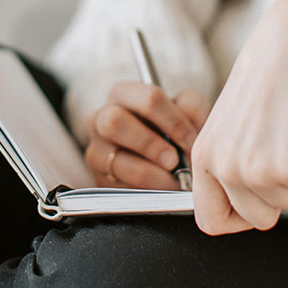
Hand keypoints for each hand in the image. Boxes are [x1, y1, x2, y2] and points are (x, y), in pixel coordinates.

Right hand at [85, 82, 210, 189]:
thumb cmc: (174, 130)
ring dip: (150, 174)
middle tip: (174, 161)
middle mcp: (101, 119)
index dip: (174, 121)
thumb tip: (189, 131)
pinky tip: (159, 192)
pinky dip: (143, 193)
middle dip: (150, 144)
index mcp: (124, 94)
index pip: (149, 98)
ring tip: (172, 182)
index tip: (191, 141)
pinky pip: (117, 188)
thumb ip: (192, 108)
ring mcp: (96, 151)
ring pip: (115, 160)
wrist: (165, 163)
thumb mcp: (187, 111)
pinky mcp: (98, 180)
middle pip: (115, 121)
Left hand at [192, 0, 287, 234]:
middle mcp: (222, 167)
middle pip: (259, 219)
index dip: (238, 219)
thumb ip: (231, 168)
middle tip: (282, 153)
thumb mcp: (230, 128)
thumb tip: (251, 211)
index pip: (209, 221)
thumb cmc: (267, 86)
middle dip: (279, 195)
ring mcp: (254, 169)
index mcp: (203, 157)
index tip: (258, 202)